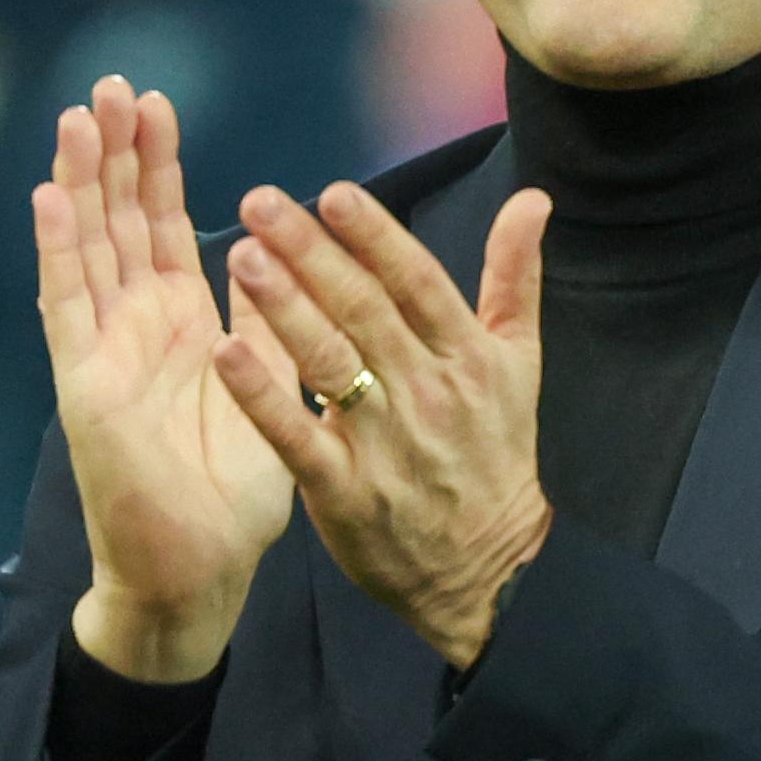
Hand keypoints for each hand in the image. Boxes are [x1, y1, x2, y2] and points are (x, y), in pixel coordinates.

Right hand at [33, 76, 294, 680]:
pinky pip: (67, 308)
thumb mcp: (270, 386)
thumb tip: (277, 253)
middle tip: (112, 84)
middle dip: (115, 153)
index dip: (157, 165)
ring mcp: (103, 353)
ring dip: (81, 183)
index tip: (156, 100)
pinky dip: (58, 252)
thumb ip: (268, 320)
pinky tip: (50, 198)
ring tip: (78, 115)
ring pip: (86, 249)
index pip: (162, 226)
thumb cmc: (234, 495)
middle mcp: (135, 329)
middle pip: (118, 222)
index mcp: (183, 324)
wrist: (199, 573)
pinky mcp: (84, 386)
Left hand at [210, 178, 552, 667]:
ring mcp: (383, 442)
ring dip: (284, 307)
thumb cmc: (494, 454)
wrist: (487, 568)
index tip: (334, 193)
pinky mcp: (343, 490)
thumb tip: (533, 198)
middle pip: (364, 310)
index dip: (376, 237)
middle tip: (261, 202)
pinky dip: (261, 396)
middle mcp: (426, 391)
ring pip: (329, 362)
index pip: (417, 283)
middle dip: (311, 253)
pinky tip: (227, 352)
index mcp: (466, 355)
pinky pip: (296, 436)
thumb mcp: (519, 364)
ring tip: (243, 255)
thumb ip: (515, 278)